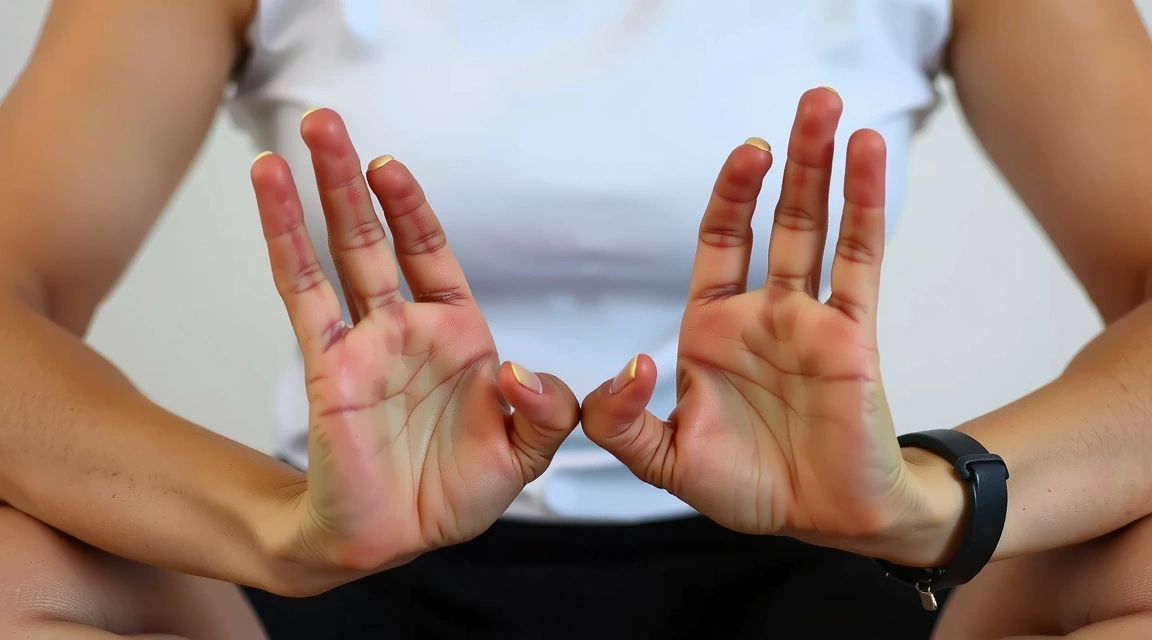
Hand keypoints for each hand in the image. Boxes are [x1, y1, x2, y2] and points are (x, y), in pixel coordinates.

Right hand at [249, 109, 578, 590]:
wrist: (395, 540)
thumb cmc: (454, 493)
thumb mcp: (525, 455)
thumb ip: (545, 411)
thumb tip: (523, 372)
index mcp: (457, 338)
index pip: (430, 255)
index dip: (412, 209)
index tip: (390, 165)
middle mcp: (404, 330)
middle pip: (375, 238)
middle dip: (354, 180)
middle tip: (328, 122)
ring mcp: (363, 345)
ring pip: (337, 254)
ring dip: (317, 195)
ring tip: (298, 138)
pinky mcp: (329, 369)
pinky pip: (303, 296)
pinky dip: (286, 243)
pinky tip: (270, 195)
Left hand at [581, 88, 962, 565]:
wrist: (822, 520)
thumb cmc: (748, 486)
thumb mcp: (666, 459)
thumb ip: (624, 423)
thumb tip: (628, 368)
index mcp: (714, 331)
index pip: (722, 242)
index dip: (733, 196)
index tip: (747, 153)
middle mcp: (764, 315)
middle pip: (779, 219)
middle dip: (791, 160)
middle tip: (810, 101)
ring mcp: (811, 320)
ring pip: (820, 228)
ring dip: (828, 167)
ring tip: (836, 111)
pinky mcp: (852, 337)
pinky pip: (859, 263)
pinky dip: (864, 209)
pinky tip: (869, 159)